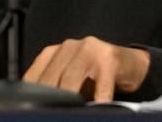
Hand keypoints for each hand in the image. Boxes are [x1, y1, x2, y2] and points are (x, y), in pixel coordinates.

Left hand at [22, 36, 150, 101]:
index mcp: (55, 53)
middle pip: (50, 78)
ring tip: (68, 112)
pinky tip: (98, 107)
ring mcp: (90, 50)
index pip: (33, 77)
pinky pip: (100, 85)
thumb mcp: (71, 80)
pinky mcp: (110, 58)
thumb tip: (38, 108)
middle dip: (49, 100)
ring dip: (69, 100)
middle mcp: (69, 47)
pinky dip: (98, 100)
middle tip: (49, 113)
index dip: (31, 97)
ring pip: (70, 79)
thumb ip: (54, 88)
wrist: (130, 62)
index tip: (33, 110)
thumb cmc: (97, 76)